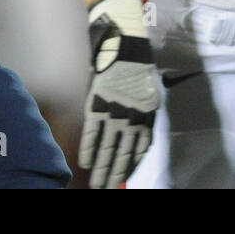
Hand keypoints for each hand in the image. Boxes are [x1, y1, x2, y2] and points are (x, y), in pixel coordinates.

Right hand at [79, 0, 159, 188]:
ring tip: (97, 185)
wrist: (124, 44)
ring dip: (102, 169)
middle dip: (114, 174)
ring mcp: (114, 113)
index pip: (139, 149)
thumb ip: (142, 113)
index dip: (130, 166)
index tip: (123, 178)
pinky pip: (93, 133)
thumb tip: (137, 133)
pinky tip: (86, 163)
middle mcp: (132, 118)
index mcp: (146, 115)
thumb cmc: (136, 65)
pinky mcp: (98, 105)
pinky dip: (90, 149)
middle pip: (122, 153)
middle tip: (106, 189)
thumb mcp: (148, 91)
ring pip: (108, 149)